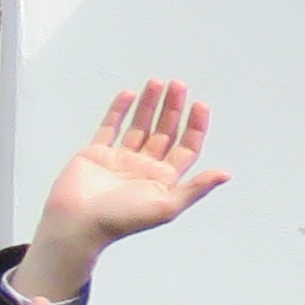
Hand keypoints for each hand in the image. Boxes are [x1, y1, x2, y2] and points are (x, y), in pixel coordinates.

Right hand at [12, 81, 229, 298]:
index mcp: (164, 180)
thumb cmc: (122, 219)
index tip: (200, 105)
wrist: (77, 222)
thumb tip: (226, 174)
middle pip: (164, 132)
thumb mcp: (167, 206)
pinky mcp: (96, 152)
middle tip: (179, 85)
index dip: (195, 127)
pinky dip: (119, 110)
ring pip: (139, 126)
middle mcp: (145, 167)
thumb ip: (196, 188)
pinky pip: (110, 127)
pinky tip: (130, 94)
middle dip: (173, 109)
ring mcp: (120, 158)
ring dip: (149, 105)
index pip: (186, 148)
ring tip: (157, 82)